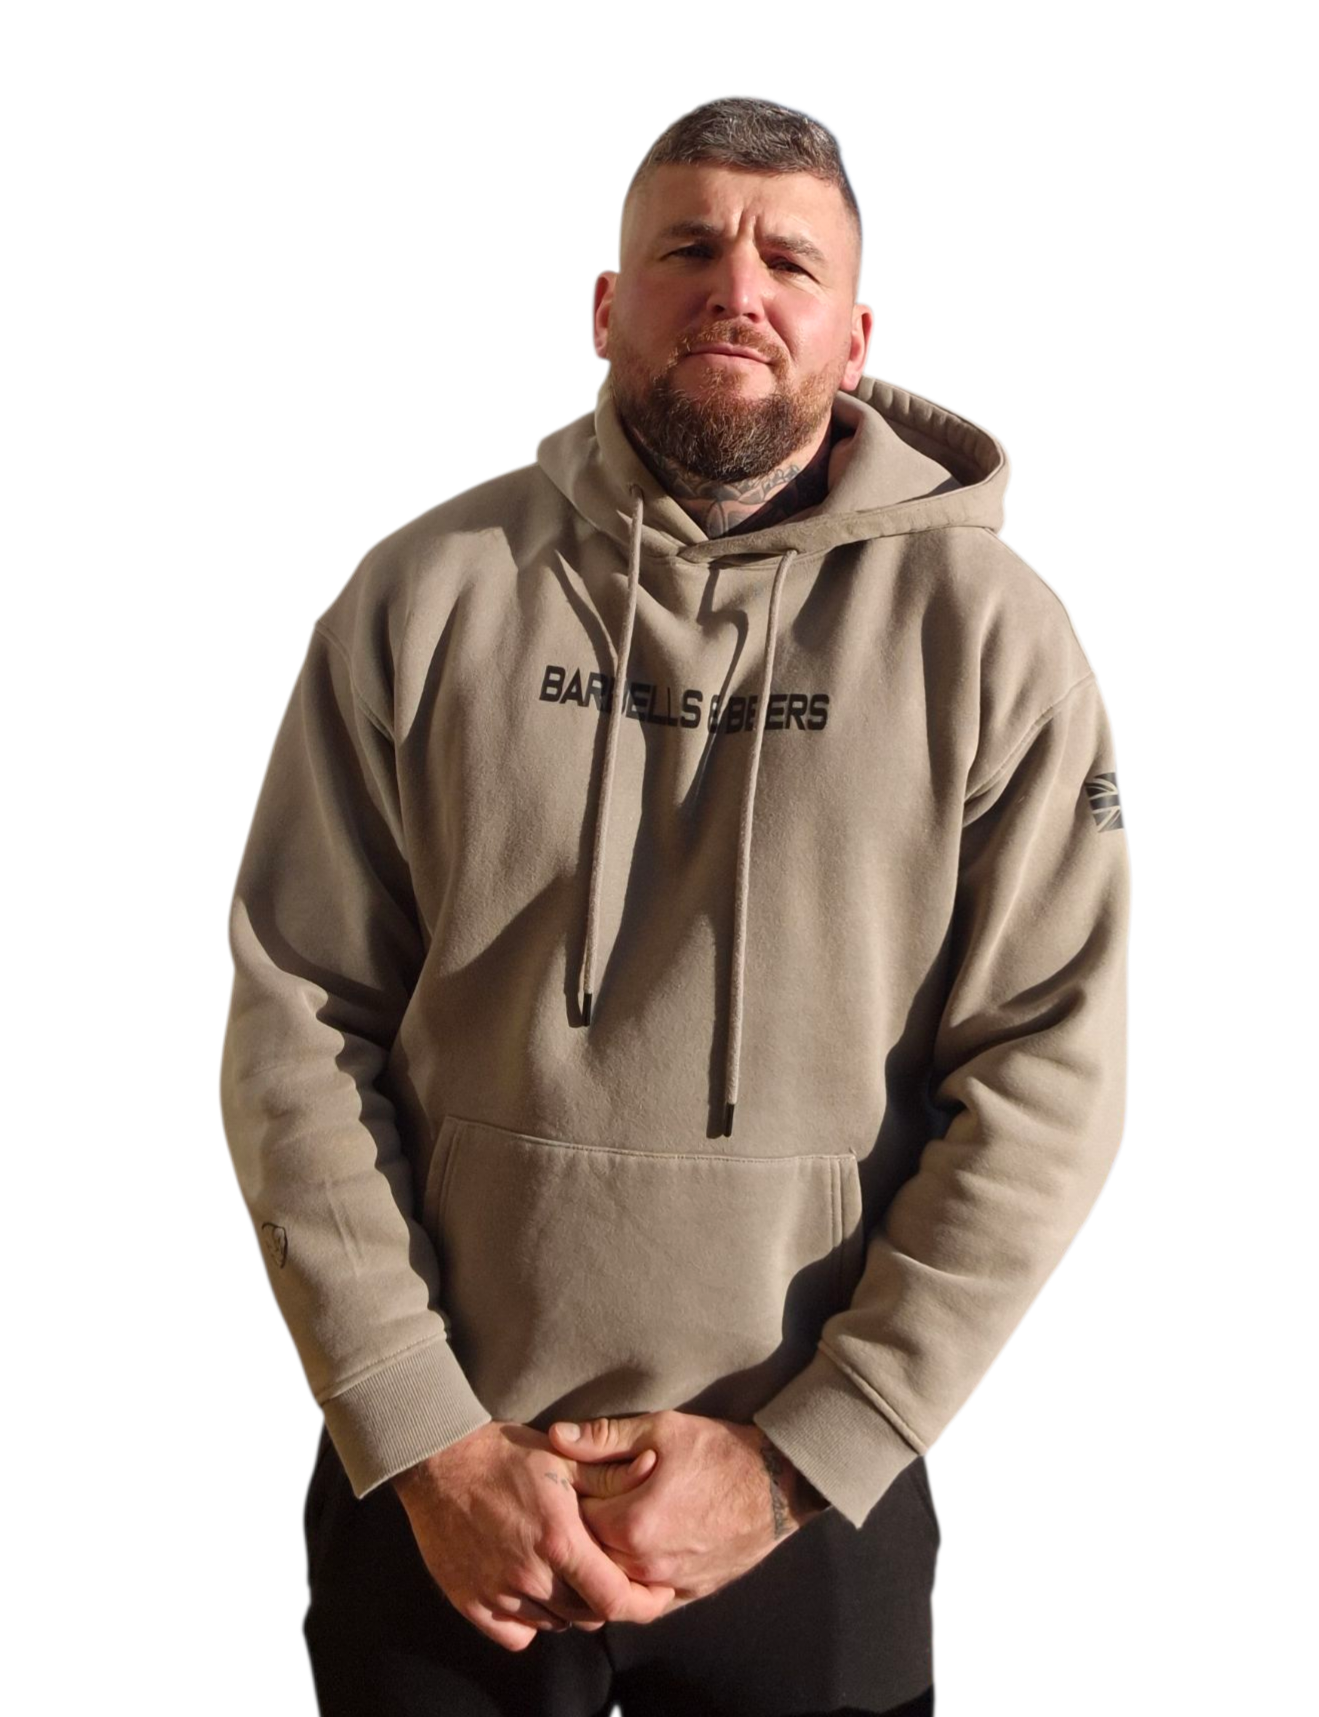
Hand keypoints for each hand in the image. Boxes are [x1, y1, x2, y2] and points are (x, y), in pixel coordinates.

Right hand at [391, 1419, 675, 1652]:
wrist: (439, 1460)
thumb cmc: (505, 1454)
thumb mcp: (564, 1457)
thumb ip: (610, 1475)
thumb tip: (653, 1468)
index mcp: (559, 1540)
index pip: (615, 1598)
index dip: (644, 1603)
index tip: (655, 1591)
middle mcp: (530, 1575)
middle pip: (588, 1615)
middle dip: (605, 1598)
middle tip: (605, 1571)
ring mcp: (498, 1592)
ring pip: (554, 1624)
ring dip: (567, 1606)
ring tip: (565, 1571)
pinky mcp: (471, 1602)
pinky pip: (516, 1633)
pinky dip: (530, 1620)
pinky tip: (531, 1588)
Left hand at [546, 1409, 827, 1611]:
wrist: (778, 1486)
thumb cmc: (720, 1452)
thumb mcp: (661, 1430)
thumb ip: (604, 1437)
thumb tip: (557, 1437)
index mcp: (631, 1523)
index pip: (574, 1516)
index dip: (572, 1494)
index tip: (577, 1477)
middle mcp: (644, 1564)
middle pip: (589, 1552)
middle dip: (583, 1528)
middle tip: (591, 1498)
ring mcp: (667, 1585)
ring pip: (613, 1578)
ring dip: (606, 1554)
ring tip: (611, 1522)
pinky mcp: (687, 1595)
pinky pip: (644, 1595)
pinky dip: (633, 1576)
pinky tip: (636, 1549)